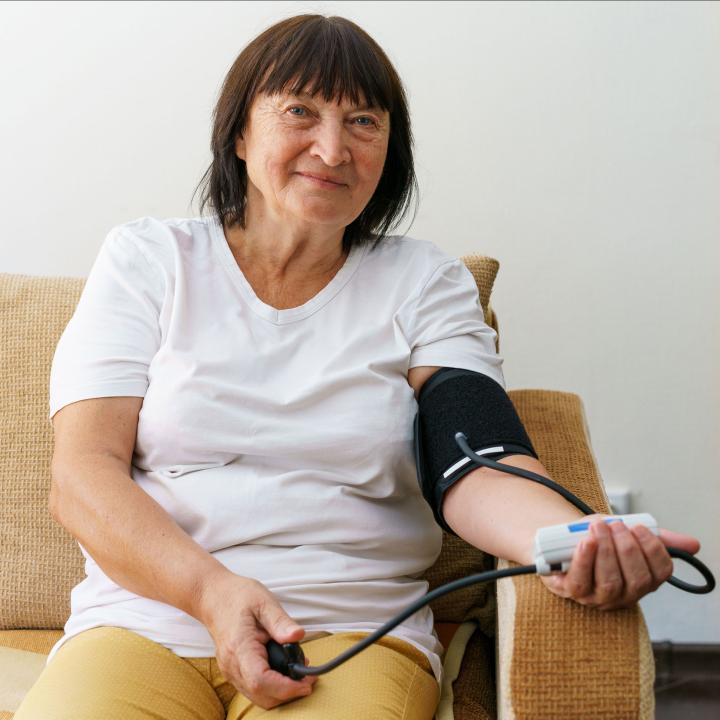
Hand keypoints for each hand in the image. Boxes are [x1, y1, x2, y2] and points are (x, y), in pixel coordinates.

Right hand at [198, 572, 316, 708]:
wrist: (214, 597)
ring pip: (258, 697)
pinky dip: (272, 686)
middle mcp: (232, 664)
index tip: (306, 681)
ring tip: (299, 672)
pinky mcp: (233, 671)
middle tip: (309, 678)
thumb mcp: (264, 602)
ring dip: (281, 692)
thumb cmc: (238, 597)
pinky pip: (253, 689)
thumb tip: (298, 635)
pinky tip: (284, 670)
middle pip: (261, 696)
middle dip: (288, 693)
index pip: (261, 680)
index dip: (285, 687)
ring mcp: (230, 671)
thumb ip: (281, 621)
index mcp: (239, 646)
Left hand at [539, 513, 700, 609]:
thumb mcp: (626, 533)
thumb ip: (657, 537)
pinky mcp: (573, 593)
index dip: (653, 550)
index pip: (660, 573)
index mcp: (643, 580)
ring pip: (610, 582)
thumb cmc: (597, 538)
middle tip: (615, 525)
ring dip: (606, 551)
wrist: (559, 538)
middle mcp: (623, 595)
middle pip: (636, 579)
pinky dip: (585, 559)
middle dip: (628, 549)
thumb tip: (693, 544)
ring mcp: (598, 597)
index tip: (639, 528)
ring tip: (599, 527)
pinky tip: (586, 542)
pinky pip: (581, 581)